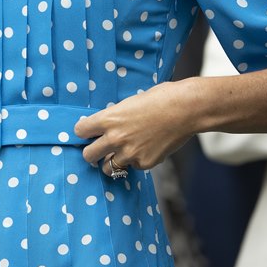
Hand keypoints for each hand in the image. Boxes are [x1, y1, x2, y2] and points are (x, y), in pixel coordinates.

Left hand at [74, 80, 199, 175]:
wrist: (186, 109)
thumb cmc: (160, 98)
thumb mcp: (130, 103)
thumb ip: (115, 117)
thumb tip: (106, 126)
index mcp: (109, 118)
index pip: (80, 131)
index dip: (84, 131)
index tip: (89, 132)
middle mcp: (115, 138)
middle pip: (88, 155)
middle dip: (92, 153)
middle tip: (99, 149)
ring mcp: (129, 153)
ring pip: (108, 168)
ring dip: (112, 162)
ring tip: (122, 153)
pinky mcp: (144, 163)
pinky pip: (132, 167)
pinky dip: (136, 161)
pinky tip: (146, 148)